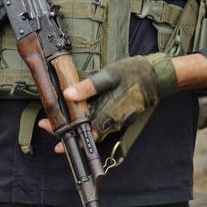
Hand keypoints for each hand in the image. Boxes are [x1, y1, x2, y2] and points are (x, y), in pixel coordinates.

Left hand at [38, 53, 177, 152]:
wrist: (160, 77)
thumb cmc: (136, 74)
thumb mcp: (110, 75)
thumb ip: (89, 86)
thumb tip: (67, 94)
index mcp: (108, 114)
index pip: (82, 130)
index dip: (64, 132)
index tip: (48, 129)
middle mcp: (112, 122)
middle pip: (84, 132)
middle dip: (65, 130)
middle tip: (46, 125)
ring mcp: (116, 120)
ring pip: (92, 128)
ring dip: (75, 125)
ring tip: (58, 119)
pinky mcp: (119, 115)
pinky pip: (100, 121)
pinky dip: (87, 119)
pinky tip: (79, 111)